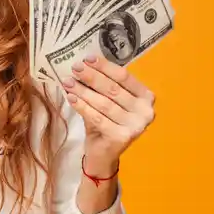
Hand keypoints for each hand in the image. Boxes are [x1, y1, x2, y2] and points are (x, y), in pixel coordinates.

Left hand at [61, 55, 155, 169]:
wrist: (104, 154)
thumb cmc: (106, 122)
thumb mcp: (106, 100)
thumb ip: (100, 85)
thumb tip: (83, 65)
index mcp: (145, 97)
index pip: (124, 77)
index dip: (105, 66)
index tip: (86, 59)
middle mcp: (146, 111)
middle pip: (113, 89)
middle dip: (91, 77)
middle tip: (74, 68)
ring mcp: (136, 126)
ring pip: (104, 103)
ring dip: (84, 91)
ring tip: (68, 82)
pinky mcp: (122, 137)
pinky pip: (98, 118)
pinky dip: (83, 107)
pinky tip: (71, 98)